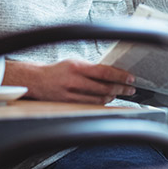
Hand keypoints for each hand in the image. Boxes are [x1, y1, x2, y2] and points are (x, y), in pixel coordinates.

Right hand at [5, 59, 136, 103]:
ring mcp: (72, 94)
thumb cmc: (58, 71)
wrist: (37, 81)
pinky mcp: (70, 104)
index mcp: (77, 67)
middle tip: (130, 89)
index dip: (120, 76)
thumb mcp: (75, 63)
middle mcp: (74, 81)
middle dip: (121, 89)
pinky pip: (91, 105)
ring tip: (120, 93)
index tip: (130, 78)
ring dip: (113, 97)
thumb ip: (92, 69)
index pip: (105, 72)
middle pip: (105, 88)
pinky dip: (102, 103)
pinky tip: (107, 99)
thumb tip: (113, 74)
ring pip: (100, 99)